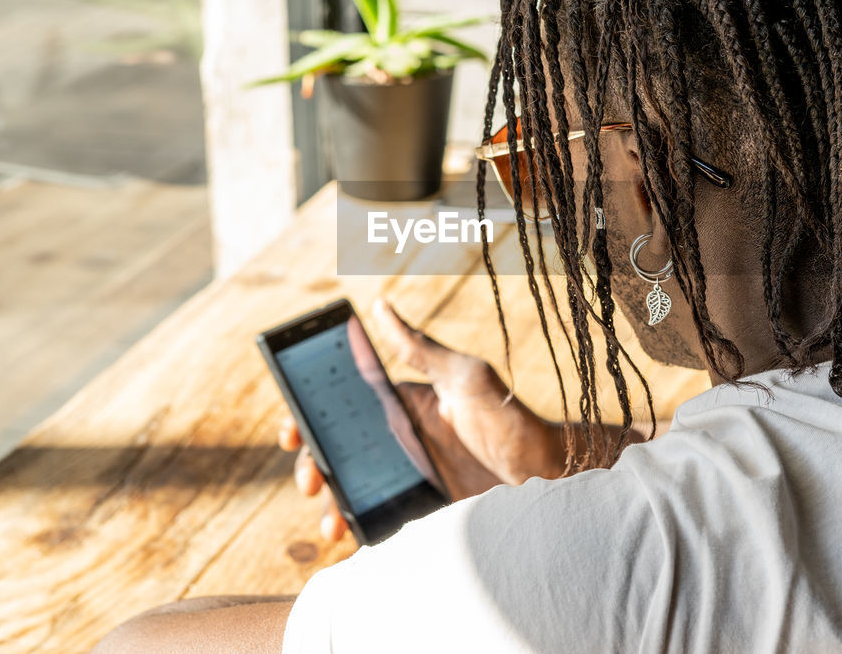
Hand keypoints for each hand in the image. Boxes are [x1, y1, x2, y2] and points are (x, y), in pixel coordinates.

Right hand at [278, 299, 567, 539]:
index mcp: (406, 405)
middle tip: (310, 482)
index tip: (290, 430)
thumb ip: (421, 349)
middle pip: (339, 452)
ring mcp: (411, 479)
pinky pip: (381, 521)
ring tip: (332, 521)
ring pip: (354, 490)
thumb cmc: (512, 420)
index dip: (309, 414)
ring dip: (333, 504)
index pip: (345, 405)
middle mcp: (402, 441)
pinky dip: (359, 529)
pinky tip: (352, 538)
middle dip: (314, 466)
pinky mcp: (423, 513)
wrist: (551, 480)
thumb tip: (381, 304)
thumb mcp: (466, 378)